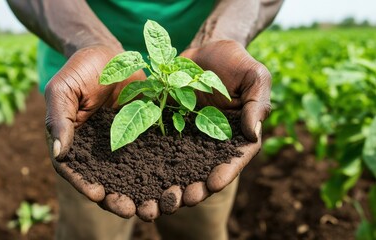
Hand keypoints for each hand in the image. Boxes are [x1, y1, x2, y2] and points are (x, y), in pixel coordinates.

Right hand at [45, 46, 147, 218]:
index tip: (97, 194)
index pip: (75, 171)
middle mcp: (98, 150)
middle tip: (132, 210)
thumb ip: (59, 118)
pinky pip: (153, 156)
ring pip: (131, 175)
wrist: (111, 54)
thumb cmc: (80, 70)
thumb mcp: (62, 89)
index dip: (84, 185)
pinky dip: (161, 171)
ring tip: (155, 206)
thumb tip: (58, 151)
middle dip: (117, 199)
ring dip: (142, 193)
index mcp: (75, 144)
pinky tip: (172, 182)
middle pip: (106, 181)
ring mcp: (122, 144)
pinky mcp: (144, 134)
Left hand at [159, 40, 270, 209]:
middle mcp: (211, 140)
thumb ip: (257, 103)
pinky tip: (139, 174)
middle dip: (195, 188)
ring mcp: (187, 135)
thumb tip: (253, 133)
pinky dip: (149, 161)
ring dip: (170, 184)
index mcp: (236, 134)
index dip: (225, 173)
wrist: (204, 49)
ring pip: (179, 165)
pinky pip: (158, 145)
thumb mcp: (254, 76)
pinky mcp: (166, 125)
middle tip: (182, 200)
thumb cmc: (235, 62)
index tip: (214, 185)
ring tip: (160, 198)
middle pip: (204, 170)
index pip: (234, 159)